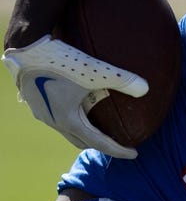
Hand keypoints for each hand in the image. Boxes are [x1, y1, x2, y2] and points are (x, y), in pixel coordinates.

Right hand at [3, 35, 148, 158]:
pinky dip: (74, 118)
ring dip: (86, 132)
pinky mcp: (36, 100)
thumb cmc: (60, 59)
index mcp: (68, 120)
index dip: (118, 150)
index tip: (135, 153)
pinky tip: (82, 105)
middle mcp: (53, 120)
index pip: (98, 143)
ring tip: (103, 126)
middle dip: (102, 145)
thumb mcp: (94, 70)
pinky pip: (58, 116)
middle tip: (120, 142)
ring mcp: (41, 112)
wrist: (25, 47)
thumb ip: (122, 80)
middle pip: (82, 141)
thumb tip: (145, 89)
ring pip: (68, 129)